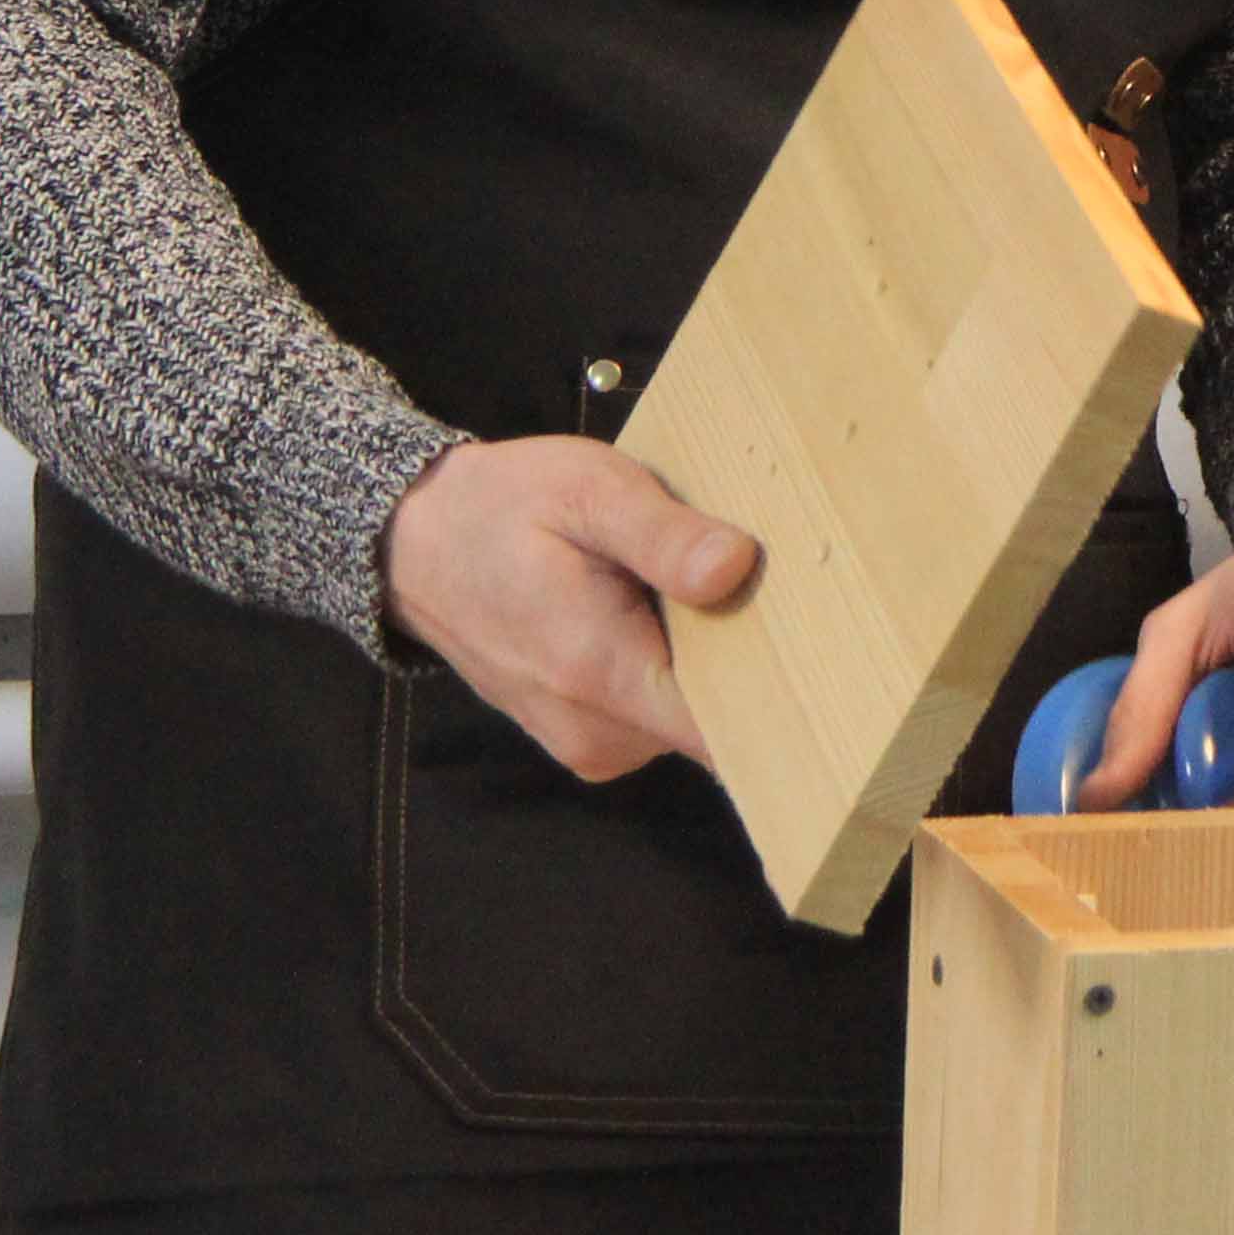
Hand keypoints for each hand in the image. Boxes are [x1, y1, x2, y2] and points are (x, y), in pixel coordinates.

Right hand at [379, 436, 761, 779]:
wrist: (416, 542)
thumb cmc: (502, 507)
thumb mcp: (589, 491)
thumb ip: (665, 535)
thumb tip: (735, 568)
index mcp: (599, 673)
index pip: (727, 729)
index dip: (784, 691)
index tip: (817, 645)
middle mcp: (597, 732)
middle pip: (722, 722)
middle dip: (751, 659)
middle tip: (753, 581)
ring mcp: (590, 743)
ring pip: (692, 717)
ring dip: (708, 661)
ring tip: (684, 588)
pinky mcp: (588, 735)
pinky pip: (658, 713)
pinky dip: (674, 669)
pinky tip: (659, 614)